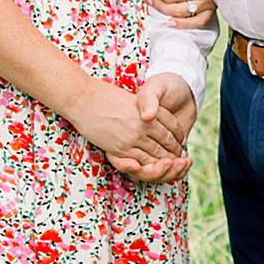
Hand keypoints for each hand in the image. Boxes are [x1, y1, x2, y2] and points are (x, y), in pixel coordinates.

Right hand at [72, 75, 191, 176]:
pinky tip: (153, 166)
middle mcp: (144, 124)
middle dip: (174, 150)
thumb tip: (155, 117)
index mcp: (148, 110)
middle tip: (179, 157)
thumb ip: (146, 108)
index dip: (178, 135)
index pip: (172, 124)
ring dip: (165, 160)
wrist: (83, 98)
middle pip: (167, 141)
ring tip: (170, 164)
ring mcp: (132, 137)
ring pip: (156, 154)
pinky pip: (141, 161)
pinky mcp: (120, 148)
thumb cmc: (105, 96)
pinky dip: (150, 165)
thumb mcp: (132, 99)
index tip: (180, 140)